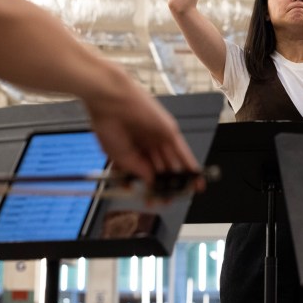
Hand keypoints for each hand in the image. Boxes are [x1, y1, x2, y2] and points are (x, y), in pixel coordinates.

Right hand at [84, 69, 202, 195]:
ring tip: (186, 193)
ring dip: (180, 178)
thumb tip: (150, 181)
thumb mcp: (120, 156)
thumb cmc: (107, 124)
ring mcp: (159, 137)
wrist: (111, 101)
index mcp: (133, 149)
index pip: (145, 172)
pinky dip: (189, 164)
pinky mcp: (169, 131)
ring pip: (173, 162)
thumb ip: (137, 170)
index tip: (152, 200)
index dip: (150, 187)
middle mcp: (148, 144)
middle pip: (161, 169)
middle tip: (168, 200)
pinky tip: (195, 177)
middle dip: (165, 186)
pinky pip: (182, 151)